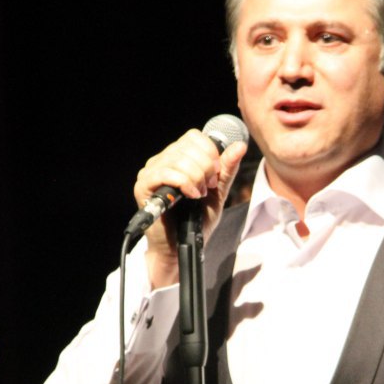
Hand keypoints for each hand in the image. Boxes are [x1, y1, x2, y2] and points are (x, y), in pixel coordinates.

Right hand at [134, 130, 247, 287]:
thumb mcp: (218, 192)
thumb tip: (240, 145)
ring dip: (196, 177)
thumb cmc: (196, 221)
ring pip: (178, 158)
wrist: (181, 246)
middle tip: (208, 188)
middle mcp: (161, 161)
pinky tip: (191, 196)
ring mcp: (150, 173)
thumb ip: (227, 170)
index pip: (194, 137)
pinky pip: (165, 173)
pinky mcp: (143, 187)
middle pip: (188, 146)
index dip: (210, 152)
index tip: (215, 175)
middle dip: (206, 167)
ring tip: (198, 195)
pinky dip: (184, 183)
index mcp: (177, 157)